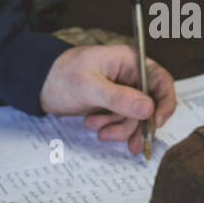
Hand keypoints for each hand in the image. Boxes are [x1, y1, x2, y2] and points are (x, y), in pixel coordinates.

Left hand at [39, 44, 175, 155]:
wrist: (38, 85)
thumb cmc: (61, 75)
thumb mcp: (89, 87)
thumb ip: (119, 98)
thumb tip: (149, 108)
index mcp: (128, 61)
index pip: (160, 79)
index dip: (165, 102)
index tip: (157, 122)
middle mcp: (129, 75)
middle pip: (151, 103)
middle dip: (137, 123)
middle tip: (131, 141)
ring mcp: (121, 91)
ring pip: (136, 117)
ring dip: (120, 127)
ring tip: (96, 127)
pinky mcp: (112, 105)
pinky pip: (123, 121)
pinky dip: (113, 129)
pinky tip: (96, 128)